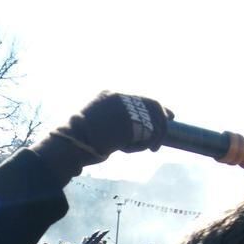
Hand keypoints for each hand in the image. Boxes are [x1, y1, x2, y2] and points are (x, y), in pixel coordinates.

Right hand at [34, 93, 173, 173]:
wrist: (73, 143)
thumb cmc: (79, 139)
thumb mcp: (95, 122)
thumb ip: (111, 120)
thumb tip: (125, 131)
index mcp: (108, 94)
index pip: (137, 96)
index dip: (152, 105)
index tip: (162, 113)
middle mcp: (118, 97)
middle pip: (149, 102)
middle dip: (162, 114)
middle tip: (170, 122)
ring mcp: (124, 108)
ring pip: (152, 117)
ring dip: (158, 133)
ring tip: (154, 146)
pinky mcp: (130, 122)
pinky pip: (149, 131)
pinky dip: (151, 141)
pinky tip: (149, 148)